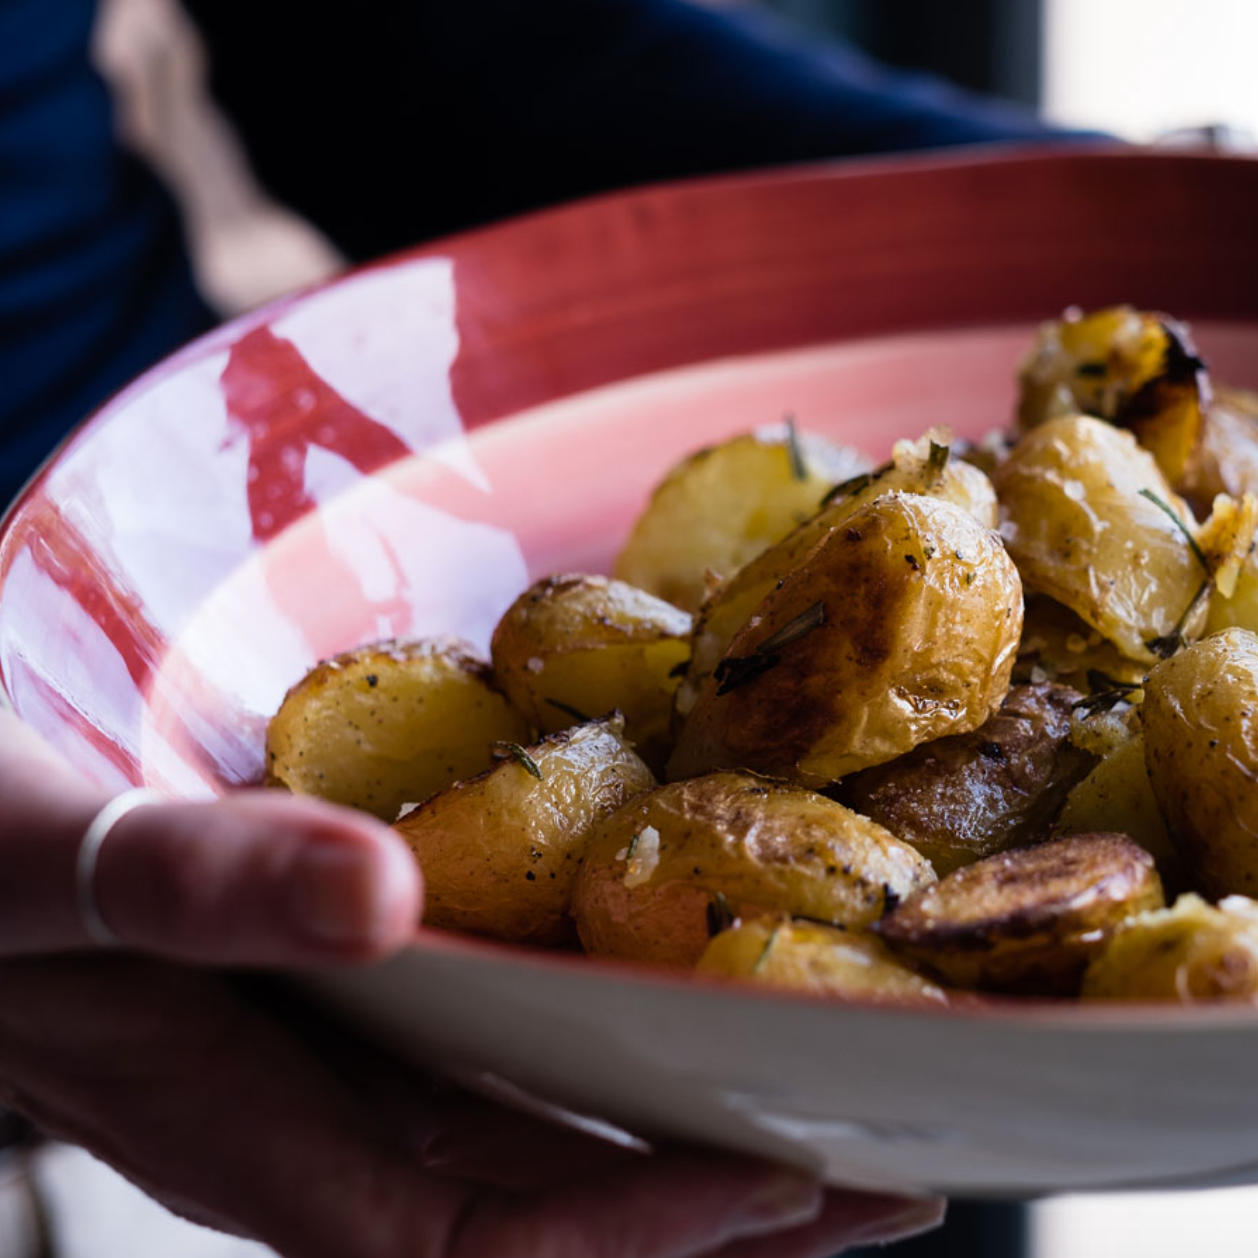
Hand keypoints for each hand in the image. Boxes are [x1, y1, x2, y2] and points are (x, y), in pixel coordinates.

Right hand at [0, 713, 943, 1255]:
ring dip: (666, 1120)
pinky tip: (648, 979)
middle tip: (879, 1170)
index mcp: (246, 1121)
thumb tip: (385, 898)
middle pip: (541, 1203)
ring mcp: (320, 1056)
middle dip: (710, 1204)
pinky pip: (481, 1039)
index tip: (791, 1183)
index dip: (639, 1230)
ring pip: (523, 1126)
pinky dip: (582, 1028)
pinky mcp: (325, 985)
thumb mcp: (49, 864)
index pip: (478, 1236)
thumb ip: (198, 889)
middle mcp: (306, 1112)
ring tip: (812, 1091)